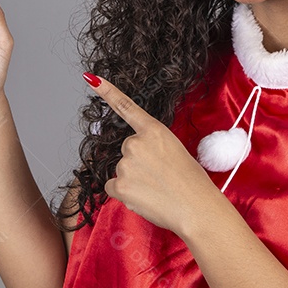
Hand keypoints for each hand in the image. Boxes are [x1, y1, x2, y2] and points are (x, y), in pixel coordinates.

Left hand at [85, 73, 221, 235]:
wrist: (196, 208)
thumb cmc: (192, 183)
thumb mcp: (176, 152)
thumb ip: (153, 149)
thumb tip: (136, 162)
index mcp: (154, 130)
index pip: (127, 108)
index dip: (107, 92)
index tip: (91, 79)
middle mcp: (136, 143)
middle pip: (126, 151)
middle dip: (137, 164)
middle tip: (160, 177)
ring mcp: (126, 163)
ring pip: (121, 171)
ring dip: (133, 181)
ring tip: (157, 190)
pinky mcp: (119, 184)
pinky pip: (112, 187)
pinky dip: (124, 194)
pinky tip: (144, 197)